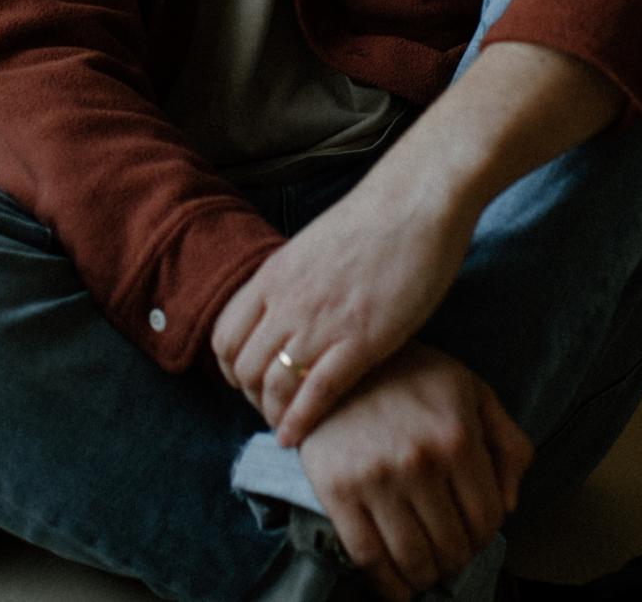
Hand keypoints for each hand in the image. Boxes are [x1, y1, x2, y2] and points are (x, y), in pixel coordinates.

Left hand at [211, 167, 476, 444]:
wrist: (416, 202)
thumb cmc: (374, 220)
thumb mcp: (315, 246)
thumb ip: (295, 280)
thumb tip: (288, 307)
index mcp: (274, 275)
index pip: (225, 336)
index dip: (231, 368)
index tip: (249, 382)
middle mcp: (287, 301)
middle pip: (244, 367)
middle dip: (251, 397)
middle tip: (271, 409)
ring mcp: (321, 322)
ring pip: (274, 386)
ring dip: (274, 415)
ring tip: (285, 428)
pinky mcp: (360, 340)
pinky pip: (316, 394)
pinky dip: (301, 423)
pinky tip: (298, 439)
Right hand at [298, 340, 532, 601]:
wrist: (337, 360)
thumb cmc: (412, 376)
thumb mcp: (471, 390)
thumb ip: (508, 442)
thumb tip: (509, 507)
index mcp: (456, 436)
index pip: (487, 519)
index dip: (485, 537)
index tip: (473, 534)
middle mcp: (419, 461)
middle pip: (452, 546)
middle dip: (456, 558)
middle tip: (447, 551)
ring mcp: (376, 478)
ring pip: (414, 559)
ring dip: (425, 576)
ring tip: (425, 567)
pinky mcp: (337, 491)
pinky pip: (367, 558)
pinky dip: (387, 585)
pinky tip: (395, 584)